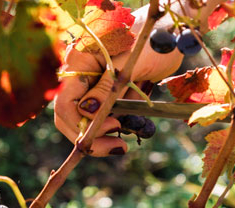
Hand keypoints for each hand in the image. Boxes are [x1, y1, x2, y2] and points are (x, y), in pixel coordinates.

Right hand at [53, 8, 183, 155]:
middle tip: (118, 146)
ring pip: (84, 121)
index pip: (65, 103)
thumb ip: (107, 88)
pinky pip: (101, 118)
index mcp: (78, 60)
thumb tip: (87, 113)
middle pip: (69, 116)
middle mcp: (79, 74)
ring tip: (121, 144)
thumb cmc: (151, 40)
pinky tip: (129, 130)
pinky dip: (112, 129)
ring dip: (101, 136)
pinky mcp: (106, 93)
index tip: (112, 127)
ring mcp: (91, 85)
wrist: (169, 34)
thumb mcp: (129, 65)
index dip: (82, 123)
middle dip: (90, 137)